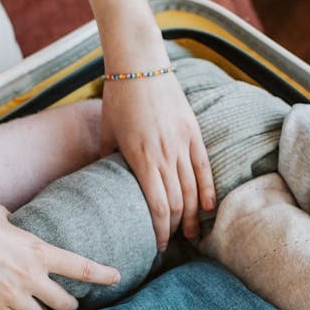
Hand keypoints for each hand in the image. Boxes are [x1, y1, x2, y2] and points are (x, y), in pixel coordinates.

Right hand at [0, 201, 120, 309]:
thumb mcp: (0, 216)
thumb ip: (14, 224)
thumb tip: (11, 220)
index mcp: (38, 251)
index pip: (80, 267)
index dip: (102, 274)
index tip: (116, 277)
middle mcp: (30, 276)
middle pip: (64, 304)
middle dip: (68, 306)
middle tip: (65, 305)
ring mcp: (11, 294)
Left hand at [102, 73, 214, 248]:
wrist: (140, 64)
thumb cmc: (118, 97)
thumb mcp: (106, 131)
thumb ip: (106, 158)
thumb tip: (102, 181)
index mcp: (140, 158)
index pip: (156, 207)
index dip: (160, 230)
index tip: (158, 245)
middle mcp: (164, 154)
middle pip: (176, 203)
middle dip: (175, 228)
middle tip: (173, 243)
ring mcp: (181, 143)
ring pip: (192, 189)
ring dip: (192, 215)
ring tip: (192, 234)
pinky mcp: (193, 132)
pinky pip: (204, 167)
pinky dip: (208, 189)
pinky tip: (207, 208)